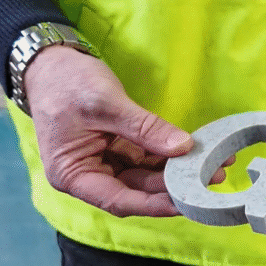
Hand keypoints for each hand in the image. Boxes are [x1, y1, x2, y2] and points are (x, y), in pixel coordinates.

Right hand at [24, 46, 218, 216]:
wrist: (50, 61)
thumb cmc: (65, 83)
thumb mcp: (105, 104)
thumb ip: (144, 128)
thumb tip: (183, 148)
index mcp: (73, 175)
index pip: (120, 201)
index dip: (155, 204)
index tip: (188, 202)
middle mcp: (90, 175)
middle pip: (138, 190)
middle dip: (175, 186)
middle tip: (212, 177)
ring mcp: (107, 162)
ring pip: (148, 176)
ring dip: (179, 172)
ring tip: (215, 166)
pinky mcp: (120, 149)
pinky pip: (150, 159)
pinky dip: (172, 156)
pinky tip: (199, 153)